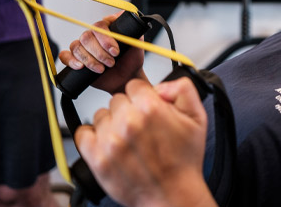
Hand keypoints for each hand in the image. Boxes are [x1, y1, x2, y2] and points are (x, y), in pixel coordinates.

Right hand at [58, 13, 147, 93]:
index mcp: (105, 28)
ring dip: (89, 60)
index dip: (106, 39)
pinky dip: (70, 60)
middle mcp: (92, 35)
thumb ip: (133, 27)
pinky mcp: (76, 59)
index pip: (99, 26)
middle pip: (87, 37)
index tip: (116, 51)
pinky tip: (80, 67)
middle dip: (99, 52)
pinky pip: (65, 55)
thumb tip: (124, 13)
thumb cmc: (131, 59)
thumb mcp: (137, 43)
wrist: (126, 77)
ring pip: (77, 47)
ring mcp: (83, 47)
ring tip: (101, 69)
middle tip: (111, 63)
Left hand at [75, 77, 215, 206]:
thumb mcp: (198, 118)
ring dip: (111, 124)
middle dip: (128, 110)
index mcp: (151, 108)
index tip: (146, 110)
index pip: (133, 85)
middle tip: (140, 128)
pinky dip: (92, 137)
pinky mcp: (97, 158)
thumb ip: (183, 89)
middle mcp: (128, 122)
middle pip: (117, 100)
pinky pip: (82, 133)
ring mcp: (110, 141)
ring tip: (127, 140)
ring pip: (100, 115)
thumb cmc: (184, 161)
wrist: (173, 196)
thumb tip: (161, 85)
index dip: (142, 97)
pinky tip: (108, 144)